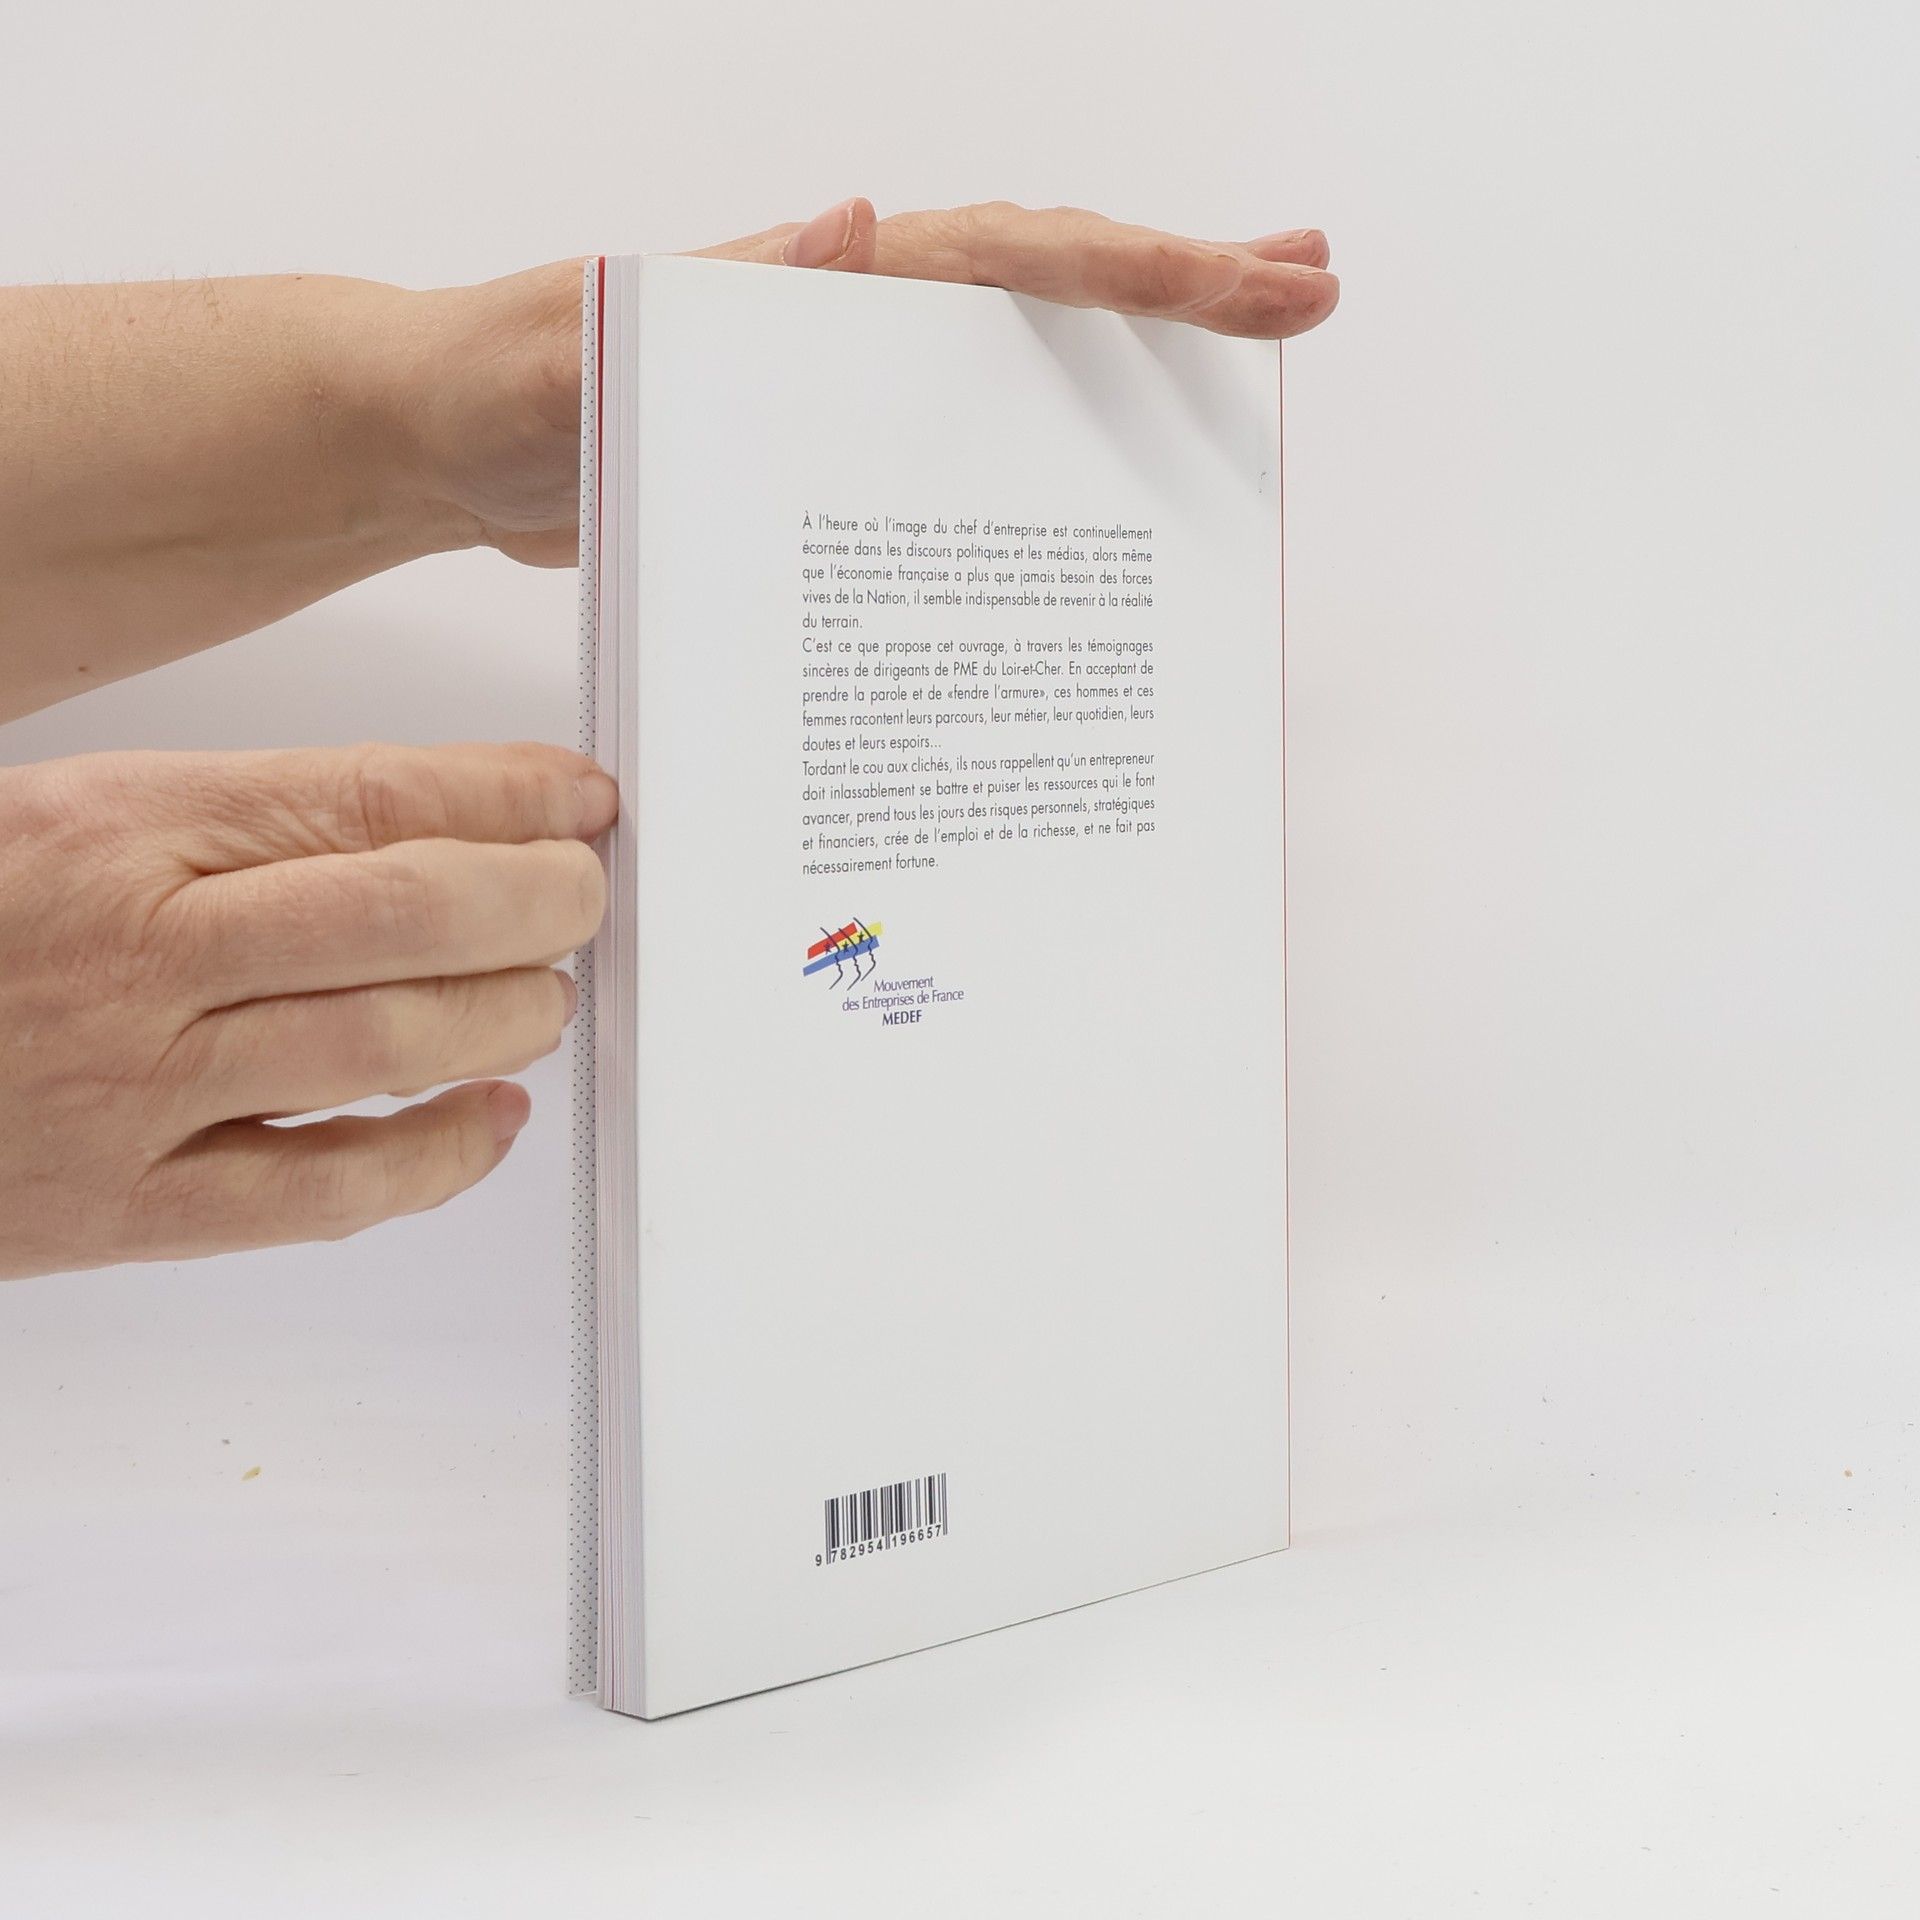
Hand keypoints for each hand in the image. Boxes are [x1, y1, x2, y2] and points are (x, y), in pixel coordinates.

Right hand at [0, 742, 614, 1279]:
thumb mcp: (63, 815)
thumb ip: (232, 819)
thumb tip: (425, 819)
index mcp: (118, 827)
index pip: (367, 797)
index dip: (505, 797)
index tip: (581, 800)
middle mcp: (136, 951)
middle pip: (402, 913)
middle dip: (537, 899)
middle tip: (588, 895)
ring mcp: (135, 1089)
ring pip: (383, 1043)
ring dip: (505, 1016)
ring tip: (549, 992)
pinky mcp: (129, 1208)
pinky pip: (324, 1192)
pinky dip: (436, 1158)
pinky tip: (493, 1118)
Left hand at [415, 201, 1337, 566]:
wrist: (437, 436)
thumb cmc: (496, 386)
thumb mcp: (586, 343)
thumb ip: (713, 292)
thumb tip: (856, 222)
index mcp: (822, 280)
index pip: (1016, 259)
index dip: (1150, 271)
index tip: (1269, 283)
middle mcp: (850, 309)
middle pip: (1050, 280)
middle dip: (1186, 282)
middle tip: (1311, 288)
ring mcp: (842, 370)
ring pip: (1014, 346)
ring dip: (1128, 345)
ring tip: (1240, 349)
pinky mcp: (818, 435)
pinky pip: (953, 424)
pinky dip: (1032, 430)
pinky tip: (1081, 473)